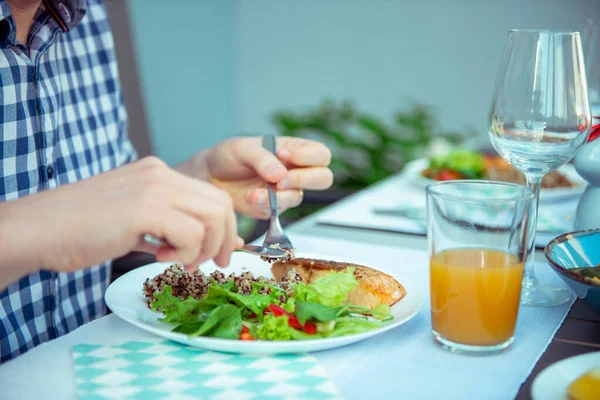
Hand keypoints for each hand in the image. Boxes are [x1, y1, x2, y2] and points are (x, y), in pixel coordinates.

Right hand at [0, 157, 240, 286]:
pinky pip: (191, 233)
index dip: (225, 228)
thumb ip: (166, 227)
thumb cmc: (79, 230)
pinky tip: (159, 258)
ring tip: (179, 261)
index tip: (221, 253)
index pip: (212, 196)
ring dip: (204, 249)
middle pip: (220, 204)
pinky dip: (186, 253)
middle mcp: (160, 174)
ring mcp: (153, 188)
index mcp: (158, 174)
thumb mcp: (132, 221)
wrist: (37, 230)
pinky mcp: (144, 208)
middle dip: (224, 240)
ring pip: (213, 217)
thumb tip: (200, 245)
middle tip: (210, 264)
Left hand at [185, 136, 332, 217]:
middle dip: (303, 179)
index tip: (284, 155)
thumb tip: (280, 174)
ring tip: (254, 192)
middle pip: (323, 178)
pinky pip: (280, 210)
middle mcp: (295, 170)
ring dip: (279, 195)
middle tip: (280, 180)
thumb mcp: (242, 148)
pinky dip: (266, 205)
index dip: (309, 156)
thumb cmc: (229, 156)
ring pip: (299, 197)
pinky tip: (251, 198)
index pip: (321, 154)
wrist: (210, 178)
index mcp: (294, 149)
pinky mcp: (274, 208)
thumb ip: (262, 158)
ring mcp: (286, 191)